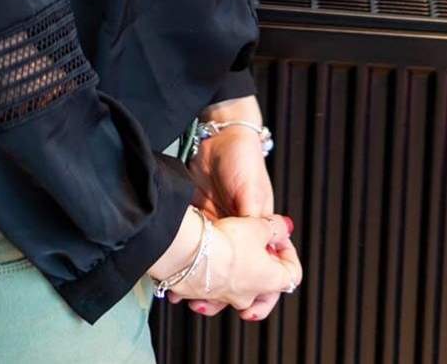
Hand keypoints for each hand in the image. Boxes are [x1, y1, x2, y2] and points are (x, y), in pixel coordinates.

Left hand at [165, 101, 298, 321]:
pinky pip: (197, 251)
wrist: (217, 138)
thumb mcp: (251, 191)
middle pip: (240, 275)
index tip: (249, 308)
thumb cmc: (243, 161)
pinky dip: (187, 266)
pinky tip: (173, 278)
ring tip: (188, 299)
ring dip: (203, 285)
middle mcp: (244, 236)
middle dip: (225, 296)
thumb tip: (254, 251)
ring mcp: (222, 231)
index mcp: (263, 231)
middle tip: (207, 306)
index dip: (266, 291)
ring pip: (216, 268)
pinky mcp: (202, 223)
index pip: (272, 268)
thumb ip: (253, 221)